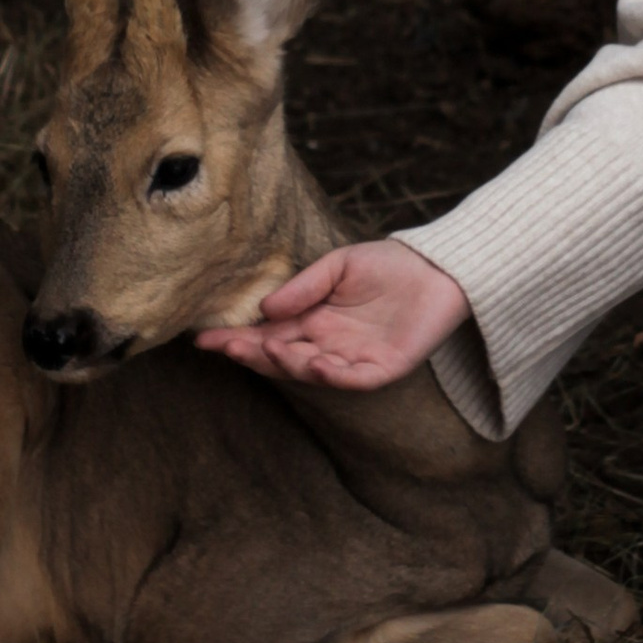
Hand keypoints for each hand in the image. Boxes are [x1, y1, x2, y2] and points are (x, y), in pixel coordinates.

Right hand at [197, 241, 471, 390]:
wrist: (438, 270)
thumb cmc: (388, 265)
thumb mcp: (338, 266)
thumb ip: (304, 286)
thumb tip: (265, 308)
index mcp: (313, 321)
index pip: (267, 335)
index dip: (237, 338)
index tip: (204, 338)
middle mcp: (327, 345)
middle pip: (281, 356)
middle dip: (251, 354)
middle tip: (223, 347)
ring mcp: (353, 359)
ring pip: (311, 370)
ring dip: (287, 364)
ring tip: (264, 350)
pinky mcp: (382, 369)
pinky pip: (352, 377)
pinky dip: (331, 374)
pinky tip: (312, 364)